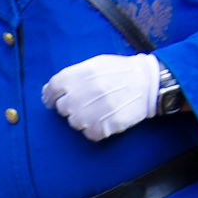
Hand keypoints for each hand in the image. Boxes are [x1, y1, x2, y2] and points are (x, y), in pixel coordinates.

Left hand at [42, 53, 159, 140]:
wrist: (148, 82)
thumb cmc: (119, 72)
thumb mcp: (95, 64)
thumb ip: (73, 75)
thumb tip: (50, 90)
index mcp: (81, 74)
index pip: (53, 89)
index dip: (50, 96)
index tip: (52, 100)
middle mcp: (86, 92)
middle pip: (62, 108)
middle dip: (70, 107)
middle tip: (84, 103)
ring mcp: (96, 110)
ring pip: (75, 123)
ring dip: (82, 119)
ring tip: (96, 111)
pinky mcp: (107, 125)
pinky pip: (90, 134)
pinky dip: (94, 130)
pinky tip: (103, 120)